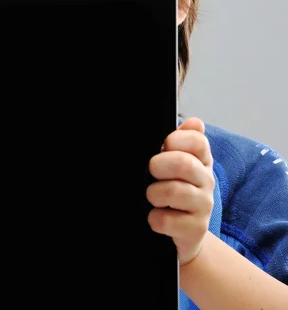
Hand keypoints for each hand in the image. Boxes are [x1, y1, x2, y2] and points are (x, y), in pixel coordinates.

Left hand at [146, 117, 214, 264]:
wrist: (182, 236)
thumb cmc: (172, 194)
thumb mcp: (173, 166)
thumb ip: (179, 142)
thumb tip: (194, 121)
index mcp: (201, 160)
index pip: (197, 140)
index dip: (176, 140)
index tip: (164, 146)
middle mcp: (206, 180)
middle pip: (184, 163)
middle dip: (158, 166)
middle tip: (151, 172)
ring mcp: (204, 206)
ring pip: (173, 191)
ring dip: (154, 194)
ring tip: (153, 197)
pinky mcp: (196, 230)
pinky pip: (166, 220)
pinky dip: (154, 219)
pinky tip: (157, 218)